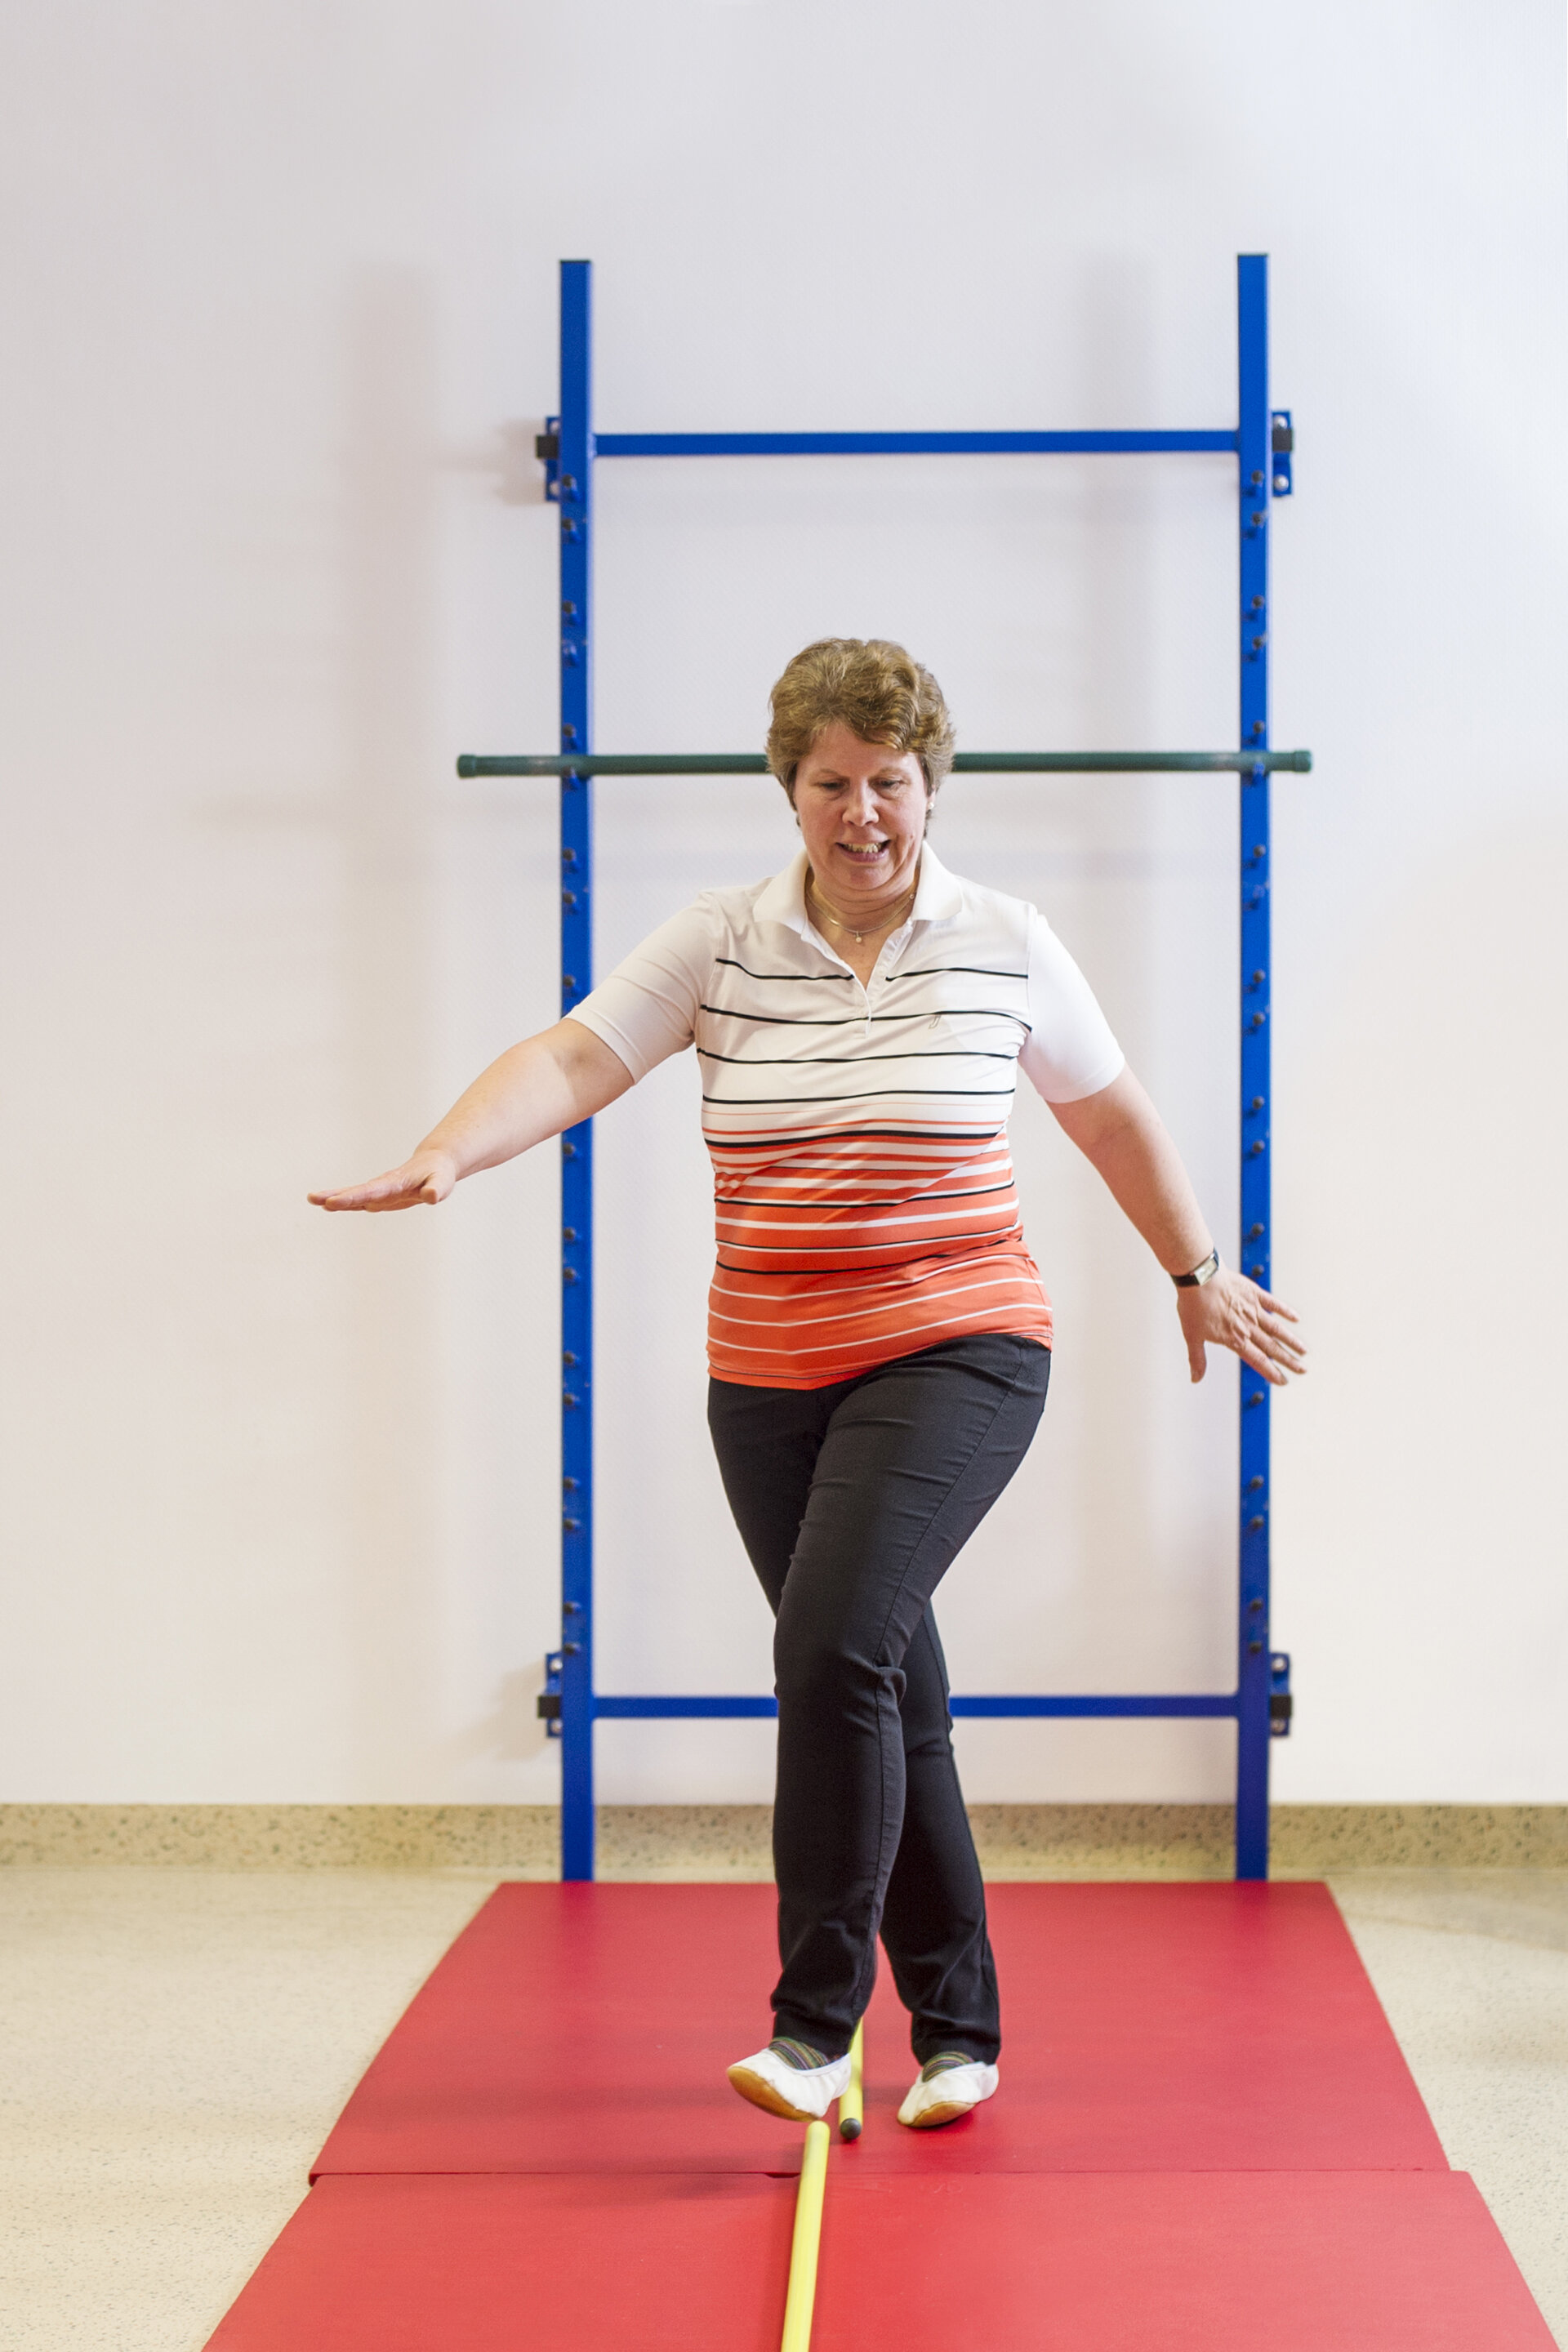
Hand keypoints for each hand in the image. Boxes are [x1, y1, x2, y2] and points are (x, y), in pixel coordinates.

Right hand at [308, 1150, 458, 1211]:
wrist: (435, 1165)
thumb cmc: (439, 1175)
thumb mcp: (442, 1184)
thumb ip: (436, 1190)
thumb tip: (431, 1196)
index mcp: (395, 1183)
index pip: (371, 1192)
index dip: (352, 1197)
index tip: (333, 1202)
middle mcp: (383, 1186)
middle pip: (356, 1192)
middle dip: (335, 1196)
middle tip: (312, 1198)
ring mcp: (380, 1191)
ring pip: (354, 1194)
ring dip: (334, 1197)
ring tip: (312, 1199)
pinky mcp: (381, 1196)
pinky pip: (360, 1200)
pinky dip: (345, 1203)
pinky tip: (329, 1206)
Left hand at [1177, 1268, 1304, 1386]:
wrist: (1199, 1278)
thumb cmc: (1194, 1306)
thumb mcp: (1192, 1336)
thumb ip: (1197, 1359)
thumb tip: (1195, 1379)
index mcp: (1234, 1339)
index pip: (1258, 1360)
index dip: (1271, 1372)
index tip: (1283, 1381)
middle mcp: (1248, 1327)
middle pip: (1272, 1347)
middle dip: (1288, 1360)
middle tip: (1303, 1369)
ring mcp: (1253, 1310)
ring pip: (1277, 1329)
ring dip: (1291, 1340)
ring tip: (1304, 1351)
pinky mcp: (1254, 1293)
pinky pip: (1273, 1304)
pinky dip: (1285, 1311)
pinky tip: (1295, 1318)